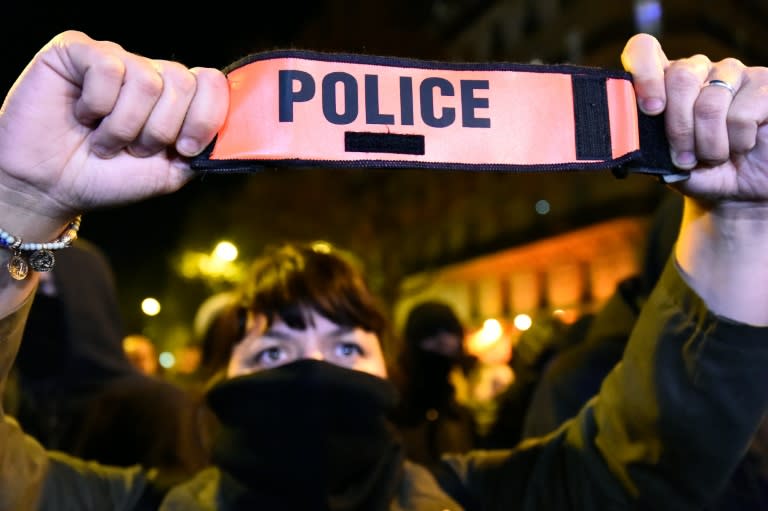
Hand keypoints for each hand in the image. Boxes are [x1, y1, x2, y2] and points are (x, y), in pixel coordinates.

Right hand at [0, 30, 228, 224]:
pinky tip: (82, 114)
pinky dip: (98, 105)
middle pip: (183, 82)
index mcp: (176, 98)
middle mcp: (148, 73)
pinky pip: (109, 68)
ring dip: (125, 126)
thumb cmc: (110, 179)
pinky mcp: (77, 52)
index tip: (183, 149)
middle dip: (160, 131)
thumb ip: (206, 149)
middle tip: (133, 149)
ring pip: (147, 81)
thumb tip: (240, 133)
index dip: (205, 118)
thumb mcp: (171, 172)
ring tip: (103, 140)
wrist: (53, 189)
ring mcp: (114, 60)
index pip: (212, 82)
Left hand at [622, 34, 767, 324]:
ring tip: (714, 157)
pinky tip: (741, 146)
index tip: (649, 109)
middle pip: (680, 76)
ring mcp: (733, 74)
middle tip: (685, 157)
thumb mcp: (667, 167)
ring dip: (709, 142)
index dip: (644, 73)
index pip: (644, 51)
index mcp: (664, 82)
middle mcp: (697, 70)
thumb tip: (628, 146)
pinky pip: (744, 110)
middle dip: (678, 128)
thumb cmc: (699, 174)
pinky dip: (737, 139)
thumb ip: (647, 153)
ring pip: (711, 100)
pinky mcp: (764, 85)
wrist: (739, 192)